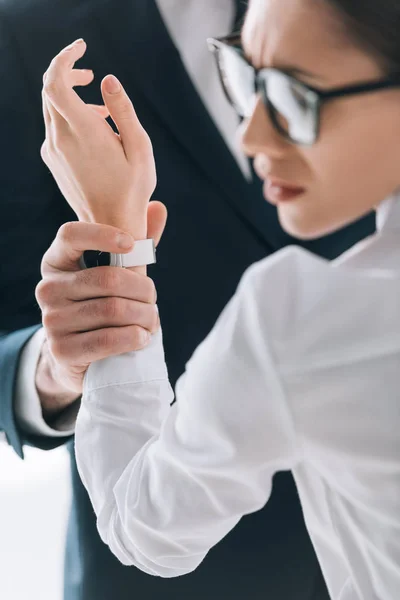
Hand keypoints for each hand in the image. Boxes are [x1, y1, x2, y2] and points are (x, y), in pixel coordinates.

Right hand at [35, 210, 165, 417]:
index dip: (102, 234)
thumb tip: (158, 207)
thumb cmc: (103, 306)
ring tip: (152, 321)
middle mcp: (48, 288)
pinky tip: (143, 338)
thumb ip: (137, 244)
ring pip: (113, 310)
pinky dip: (134, 338)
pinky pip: (107, 340)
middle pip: (108, 279)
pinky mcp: (61, 350)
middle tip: (154, 301)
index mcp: (57, 261)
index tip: (132, 244)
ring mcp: (51, 320)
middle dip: (144, 290)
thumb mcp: (117, 274)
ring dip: (144, 317)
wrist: (81, 356)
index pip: (71, 235)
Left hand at [40, 38, 155, 237]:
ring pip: (52, 109)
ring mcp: (52, 152)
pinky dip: (70, 118)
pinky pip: (54, 128)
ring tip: (103, 113)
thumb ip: (123, 110)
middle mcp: (61, 139)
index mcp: (83, 133)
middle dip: (68, 74)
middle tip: (90, 76)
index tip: (81, 48)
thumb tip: (107, 80)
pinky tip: (95, 133)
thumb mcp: (139, 148)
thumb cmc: (132, 190)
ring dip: (71, 98)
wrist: (111, 227)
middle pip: (50, 91)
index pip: (55, 82)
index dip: (64, 59)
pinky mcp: (52, 161)